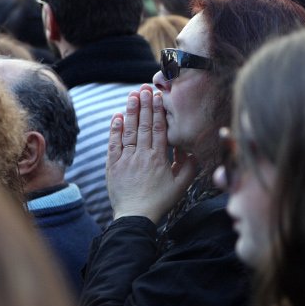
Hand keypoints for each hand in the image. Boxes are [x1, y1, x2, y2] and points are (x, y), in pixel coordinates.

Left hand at [106, 85, 196, 222]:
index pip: (159, 129)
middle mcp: (142, 155)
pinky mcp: (113, 165)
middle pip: (144, 125)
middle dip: (145, 105)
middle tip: (145, 88)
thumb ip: (189, 167)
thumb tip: (192, 150)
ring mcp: (126, 159)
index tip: (158, 96)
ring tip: (132, 95)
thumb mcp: (180, 186)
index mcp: (159, 158)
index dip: (158, 111)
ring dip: (131, 111)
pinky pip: (114, 143)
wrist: (135, 217)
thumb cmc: (160, 202)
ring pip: (129, 130)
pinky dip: (115, 129)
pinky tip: (117, 116)